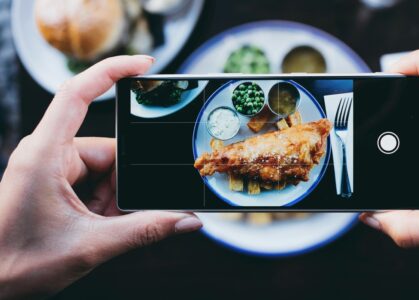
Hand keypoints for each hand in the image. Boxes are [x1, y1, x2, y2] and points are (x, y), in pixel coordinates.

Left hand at [0, 56, 201, 298]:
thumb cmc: (17, 262)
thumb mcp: (91, 245)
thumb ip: (145, 230)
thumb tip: (188, 220)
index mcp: (46, 154)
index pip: (77, 93)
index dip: (112, 71)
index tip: (145, 65)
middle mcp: (47, 153)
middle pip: (107, 149)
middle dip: (122, 184)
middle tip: (119, 215)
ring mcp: (50, 168)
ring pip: (103, 169)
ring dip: (112, 199)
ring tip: (102, 227)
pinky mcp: (53, 182)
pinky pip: (93, 182)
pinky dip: (103, 204)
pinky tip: (98, 225)